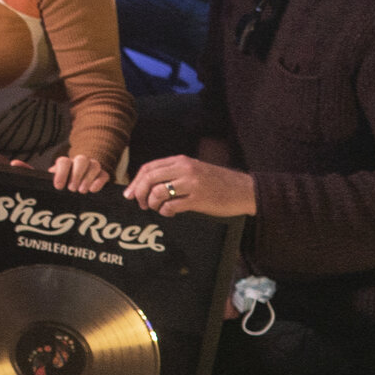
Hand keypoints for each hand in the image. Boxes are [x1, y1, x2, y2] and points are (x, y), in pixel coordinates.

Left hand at [49, 154, 110, 194]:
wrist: (78, 185)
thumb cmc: (65, 184)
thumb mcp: (56, 182)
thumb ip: (49, 180)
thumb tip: (39, 176)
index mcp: (66, 163)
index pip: (64, 161)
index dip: (61, 173)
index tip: (59, 187)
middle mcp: (80, 162)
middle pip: (81, 160)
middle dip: (76, 174)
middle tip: (72, 189)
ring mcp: (92, 167)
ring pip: (94, 165)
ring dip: (87, 178)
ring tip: (81, 191)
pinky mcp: (103, 175)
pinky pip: (104, 174)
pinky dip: (99, 182)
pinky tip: (93, 190)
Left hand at [124, 155, 256, 219]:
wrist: (245, 189)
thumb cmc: (218, 181)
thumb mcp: (194, 169)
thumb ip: (173, 173)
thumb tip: (146, 185)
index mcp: (181, 160)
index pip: (148, 168)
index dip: (135, 182)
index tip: (129, 194)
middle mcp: (185, 169)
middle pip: (149, 179)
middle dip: (139, 193)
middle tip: (140, 204)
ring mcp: (192, 184)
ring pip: (158, 192)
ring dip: (152, 204)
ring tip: (157, 209)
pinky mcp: (199, 199)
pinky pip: (172, 206)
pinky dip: (165, 212)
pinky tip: (169, 213)